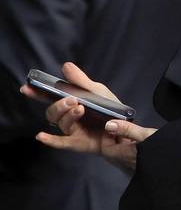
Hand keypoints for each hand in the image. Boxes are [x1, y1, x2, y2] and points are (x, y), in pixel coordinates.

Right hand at [22, 62, 153, 171]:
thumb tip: (65, 66)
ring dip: (67, 115)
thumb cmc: (110, 110)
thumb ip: (80, 81)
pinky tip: (41, 136)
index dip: (37, 93)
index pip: (50, 98)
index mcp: (71, 103)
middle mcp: (68, 117)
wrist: (126, 128)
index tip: (26, 87)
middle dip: (59, 105)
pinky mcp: (78, 143)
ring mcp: (72, 131)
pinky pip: (61, 143)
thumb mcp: (97, 92)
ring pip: (60, 123)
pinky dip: (50, 140)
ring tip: (80, 110)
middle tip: (72, 100)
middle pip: (52, 112)